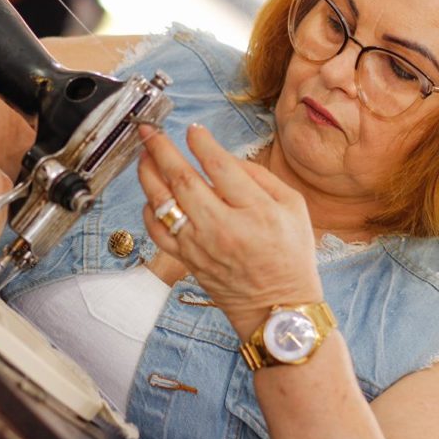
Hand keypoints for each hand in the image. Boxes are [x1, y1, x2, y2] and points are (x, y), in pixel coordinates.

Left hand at [137, 124, 322, 337]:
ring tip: (144, 155)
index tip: (193, 130)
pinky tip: (151, 195)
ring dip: (148, 175)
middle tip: (149, 131)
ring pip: (163, 203)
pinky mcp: (187, 260)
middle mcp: (223, 227)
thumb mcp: (294, 207)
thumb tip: (223, 156)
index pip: (220, 166)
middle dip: (161, 149)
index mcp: (256, 210)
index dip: (201, 143)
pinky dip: (149, 210)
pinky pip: (157, 231)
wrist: (277, 307)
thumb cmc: (289, 255)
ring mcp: (200, 245)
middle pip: (183, 180)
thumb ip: (260, 177)